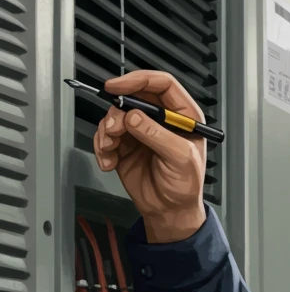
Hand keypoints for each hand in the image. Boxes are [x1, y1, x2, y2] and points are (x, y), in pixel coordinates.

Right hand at [93, 69, 206, 241]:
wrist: (170, 211)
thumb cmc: (185, 185)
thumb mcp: (179, 158)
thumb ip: (156, 135)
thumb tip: (134, 116)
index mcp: (183, 116)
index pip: (162, 84)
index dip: (139, 80)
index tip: (117, 86)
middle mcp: (160, 119)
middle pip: (132, 97)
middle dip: (117, 112)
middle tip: (113, 130)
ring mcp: (141, 131)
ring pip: (115, 116)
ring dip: (106, 132)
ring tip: (109, 149)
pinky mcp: (125, 145)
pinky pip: (105, 136)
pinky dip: (102, 147)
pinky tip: (109, 162)